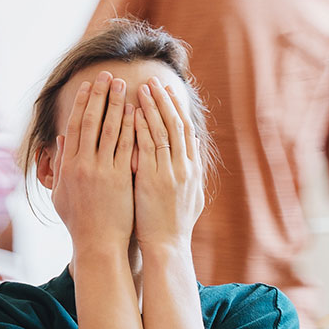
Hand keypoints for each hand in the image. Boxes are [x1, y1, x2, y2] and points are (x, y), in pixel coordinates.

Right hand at [50, 70, 135, 258]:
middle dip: (100, 96)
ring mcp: (103, 171)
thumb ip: (60, 164)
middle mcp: (84, 165)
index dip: (82, 103)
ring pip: (111, 130)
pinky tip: (137, 112)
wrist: (98, 244)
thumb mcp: (61, 192)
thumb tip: (61, 138)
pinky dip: (132, 127)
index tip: (89, 85)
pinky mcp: (122, 179)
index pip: (76, 125)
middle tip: (107, 75)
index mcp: (69, 165)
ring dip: (117, 105)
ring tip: (124, 85)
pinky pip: (128, 147)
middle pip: (92, 121)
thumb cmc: (80, 221)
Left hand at [132, 80, 202, 253]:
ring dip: (151, 108)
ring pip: (161, 131)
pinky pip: (146, 147)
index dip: (177, 109)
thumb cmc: (174, 225)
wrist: (168, 246)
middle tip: (153, 82)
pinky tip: (132, 112)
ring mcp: (169, 172)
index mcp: (193, 169)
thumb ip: (194, 170)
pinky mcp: (153, 180)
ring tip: (141, 89)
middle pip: (175, 125)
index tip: (168, 92)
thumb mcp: (191, 195)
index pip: (186, 130)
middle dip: (164, 102)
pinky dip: (141, 128)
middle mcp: (184, 167)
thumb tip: (197, 145)